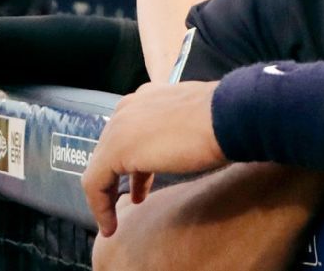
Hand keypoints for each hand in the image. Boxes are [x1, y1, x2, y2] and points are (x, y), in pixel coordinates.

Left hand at [82, 81, 225, 236]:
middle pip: (110, 150)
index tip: (139, 187)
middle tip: (130, 202)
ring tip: (114, 219)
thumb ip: (174, 130)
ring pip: (99, 167)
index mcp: (145, 98)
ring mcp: (119, 126)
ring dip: (105, 196)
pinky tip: (110, 226)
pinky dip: (100, 206)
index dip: (130, 164)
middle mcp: (127, 108)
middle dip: (117, 179)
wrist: (228, 116)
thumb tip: (176, 148)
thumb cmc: (222, 120)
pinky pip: (95, 182)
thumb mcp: (192, 123)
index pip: (127, 134)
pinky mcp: (115, 149)